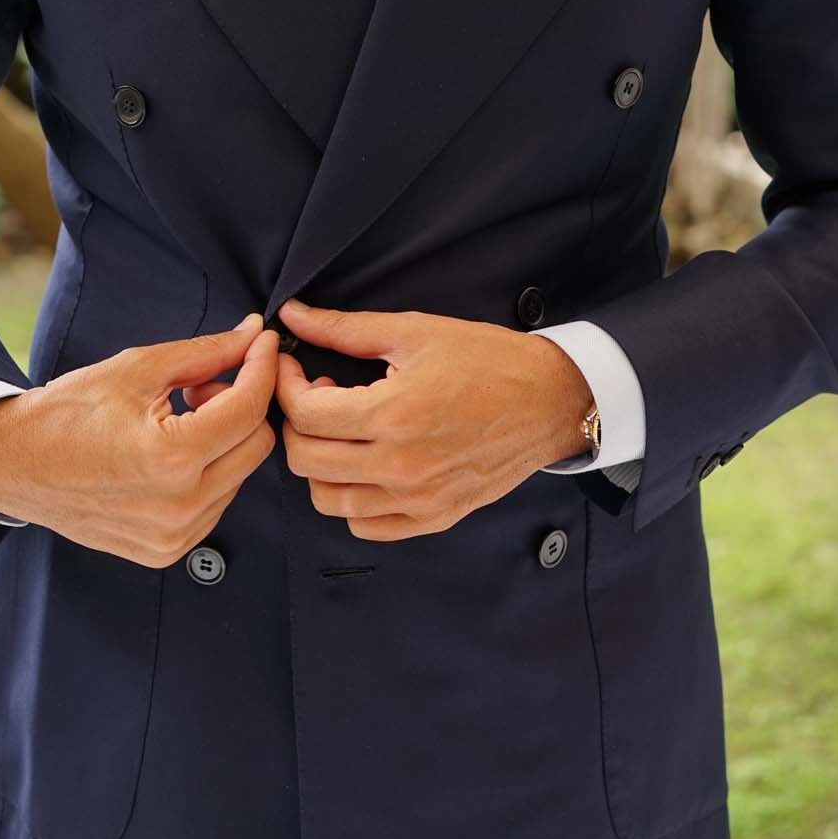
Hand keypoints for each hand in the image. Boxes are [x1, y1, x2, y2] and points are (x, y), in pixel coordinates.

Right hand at [0, 314, 279, 566]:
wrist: (14, 465)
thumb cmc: (67, 413)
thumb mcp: (137, 369)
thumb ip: (205, 353)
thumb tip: (253, 336)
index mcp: (171, 457)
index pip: (248, 407)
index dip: (262, 367)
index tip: (263, 344)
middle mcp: (179, 505)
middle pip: (257, 443)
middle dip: (242, 404)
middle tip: (201, 385)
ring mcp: (174, 535)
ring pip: (241, 474)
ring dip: (224, 440)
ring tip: (178, 418)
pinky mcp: (167, 551)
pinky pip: (217, 502)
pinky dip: (208, 472)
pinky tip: (172, 453)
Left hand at [274, 298, 593, 540]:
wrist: (552, 401)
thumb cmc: (490, 361)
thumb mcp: (415, 332)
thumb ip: (344, 328)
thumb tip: (293, 314)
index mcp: (394, 414)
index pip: (304, 414)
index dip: (286, 385)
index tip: (293, 367)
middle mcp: (401, 465)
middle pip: (305, 460)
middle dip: (295, 423)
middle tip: (316, 395)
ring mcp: (418, 498)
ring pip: (328, 500)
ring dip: (319, 464)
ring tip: (342, 431)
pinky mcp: (434, 517)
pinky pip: (365, 524)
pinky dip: (351, 499)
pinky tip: (365, 464)